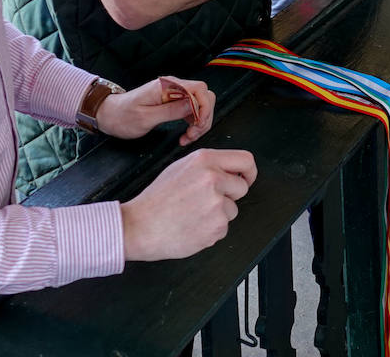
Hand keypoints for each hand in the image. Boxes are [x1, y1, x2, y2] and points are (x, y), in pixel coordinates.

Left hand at [96, 77, 215, 146]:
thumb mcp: (146, 118)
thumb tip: (193, 106)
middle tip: (192, 134)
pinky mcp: (172, 101)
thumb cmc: (122, 117)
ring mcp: (173, 93)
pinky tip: (185, 134)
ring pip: (200, 104)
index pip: (199, 90)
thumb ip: (171, 111)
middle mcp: (172, 86)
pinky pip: (191, 110)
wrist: (109, 115)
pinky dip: (193, 123)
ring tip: (188, 137)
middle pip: (204, 96)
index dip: (204, 109)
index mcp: (166, 87)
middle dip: (204, 117)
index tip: (197, 126)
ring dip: (199, 122)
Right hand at [120, 148, 257, 260]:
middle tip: (207, 201)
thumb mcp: (180, 168)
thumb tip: (230, 171)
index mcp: (204, 160)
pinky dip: (211, 230)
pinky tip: (192, 226)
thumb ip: (207, 166)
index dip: (249, 172)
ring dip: (218, 214)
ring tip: (193, 214)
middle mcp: (213, 179)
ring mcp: (217, 204)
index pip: (245, 160)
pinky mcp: (217, 227)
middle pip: (242, 187)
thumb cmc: (157, 199)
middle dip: (230, 196)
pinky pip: (223, 228)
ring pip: (232, 210)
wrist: (141, 226)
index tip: (246, 179)